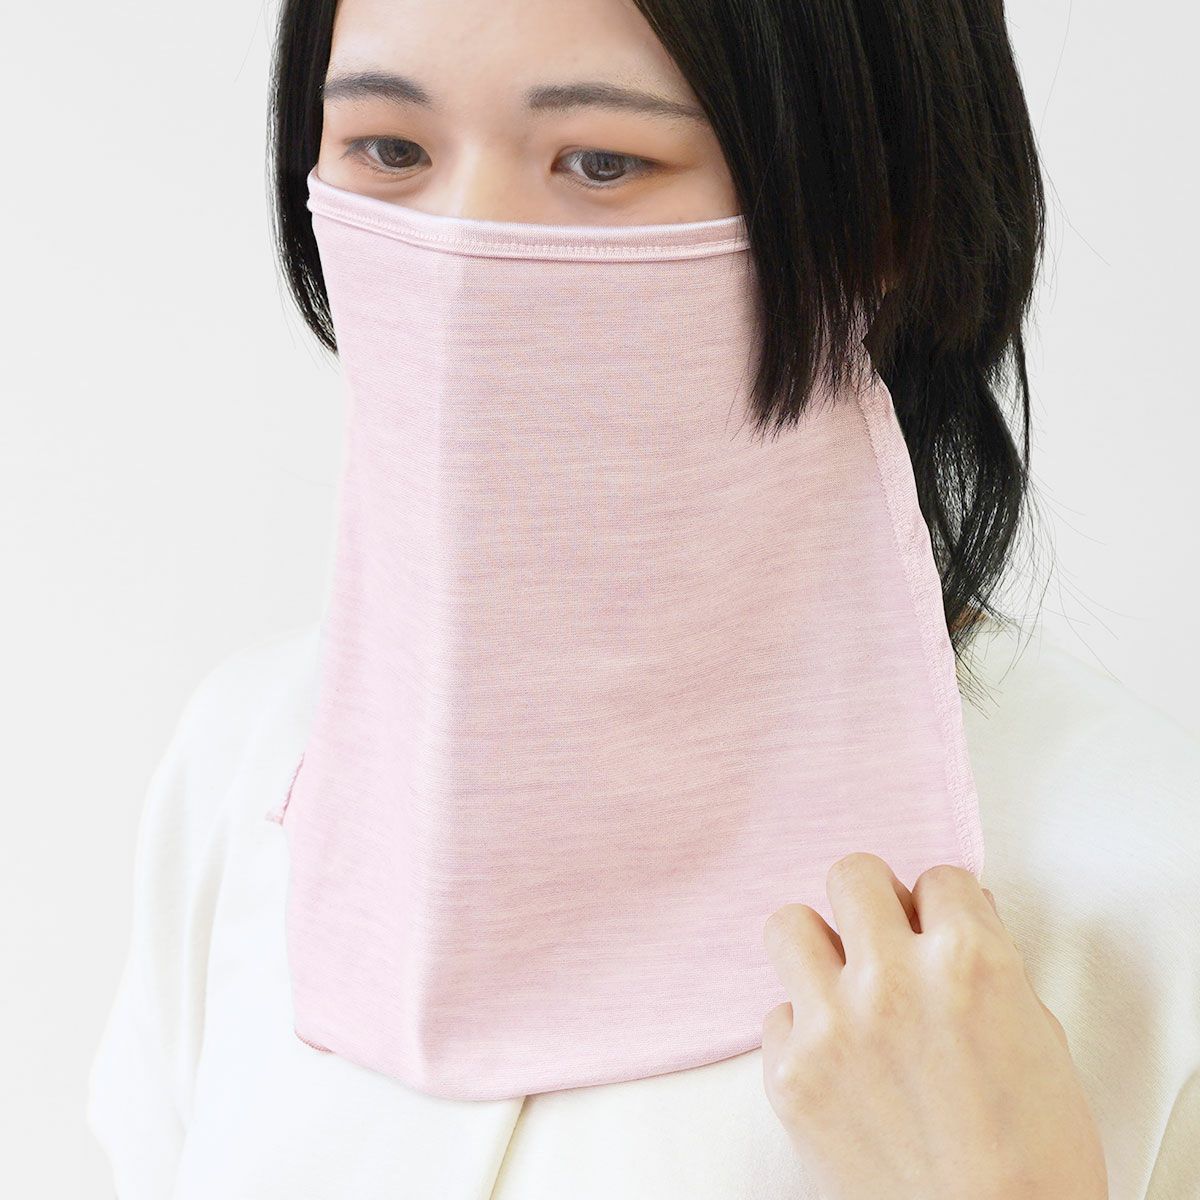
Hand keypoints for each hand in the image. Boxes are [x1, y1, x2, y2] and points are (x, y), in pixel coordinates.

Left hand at [760, 852, 1107, 1199]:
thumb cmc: (1035, 1163)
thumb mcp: (1041, 1040)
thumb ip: (992, 965)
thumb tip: (956, 918)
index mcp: (971, 963)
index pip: (937, 877)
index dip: (943, 908)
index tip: (940, 929)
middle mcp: (894, 980)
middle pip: (851, 875)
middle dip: (872, 903)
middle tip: (882, 940)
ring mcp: (834, 1025)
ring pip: (789, 924)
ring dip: (817, 949)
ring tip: (841, 985)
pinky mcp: (791, 1075)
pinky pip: (776, 1014)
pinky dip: (803, 1030)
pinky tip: (837, 1062)